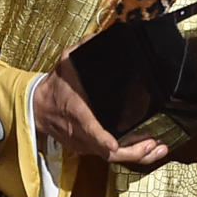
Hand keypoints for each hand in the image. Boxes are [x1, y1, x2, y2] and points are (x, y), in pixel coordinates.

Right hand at [33, 42, 167, 165]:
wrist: (37, 108)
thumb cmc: (55, 87)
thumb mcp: (66, 62)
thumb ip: (81, 50)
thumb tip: (98, 39)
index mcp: (76, 112)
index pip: (88, 128)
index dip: (102, 138)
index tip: (115, 144)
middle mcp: (81, 133)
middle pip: (107, 152)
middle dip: (133, 152)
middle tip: (154, 145)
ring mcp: (85, 143)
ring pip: (111, 157)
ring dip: (137, 155)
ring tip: (159, 148)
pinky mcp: (89, 148)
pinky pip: (110, 156)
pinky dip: (130, 154)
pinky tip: (148, 149)